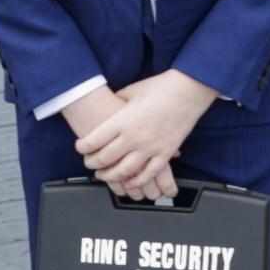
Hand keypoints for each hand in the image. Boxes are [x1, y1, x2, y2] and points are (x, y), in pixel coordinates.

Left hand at [75, 69, 217, 198]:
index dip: (82, 147)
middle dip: (92, 163)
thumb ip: (117, 103)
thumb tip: (107, 109)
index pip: (94, 140)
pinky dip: (136, 181)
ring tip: (103, 175)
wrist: (188, 91)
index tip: (80, 148)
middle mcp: (134, 137)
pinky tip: (129, 182)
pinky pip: (148, 174)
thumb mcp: (130, 91)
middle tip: (88, 163)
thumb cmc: (160, 87)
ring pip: (124, 171)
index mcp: (122, 120)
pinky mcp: (165, 154)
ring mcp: (150, 147)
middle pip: (105, 158)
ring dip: (110, 176)